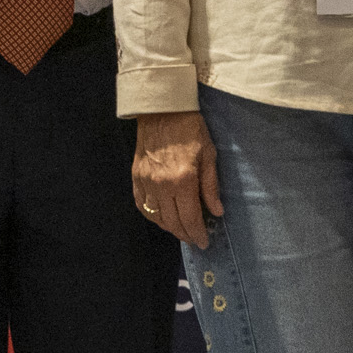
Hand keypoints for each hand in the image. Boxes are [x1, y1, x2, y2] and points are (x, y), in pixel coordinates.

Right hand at [131, 111, 223, 248]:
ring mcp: (146, 182)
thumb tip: (216, 211)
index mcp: (182, 180)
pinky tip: (161, 217)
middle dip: (185, 234)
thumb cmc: (190, 129)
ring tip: (181, 229)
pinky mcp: (136, 176)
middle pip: (172, 222)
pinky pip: (141, 205)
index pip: (190, 217)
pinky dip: (152, 215)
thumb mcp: (209, 155)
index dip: (197, 233)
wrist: (162, 109)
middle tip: (194, 239)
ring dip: (169, 227)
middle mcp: (161, 185)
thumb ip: (211, 186)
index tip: (204, 242)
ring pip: (155, 216)